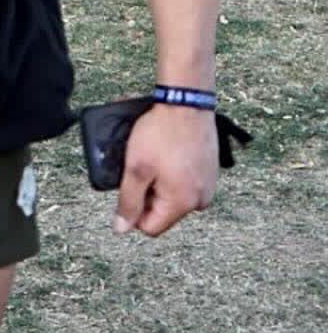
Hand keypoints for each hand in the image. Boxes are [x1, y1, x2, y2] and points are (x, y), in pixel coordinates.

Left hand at [113, 104, 217, 236]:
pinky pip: (185, 182)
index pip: (151, 227)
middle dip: (147, 193)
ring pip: (172, 196)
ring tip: (155, 158)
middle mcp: (201, 200)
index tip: (129, 185)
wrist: (186, 103)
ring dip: (159, 182)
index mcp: (183, 203)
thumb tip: (121, 229)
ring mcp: (208, 185)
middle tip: (141, 166)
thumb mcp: (136, 168)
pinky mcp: (210, 171)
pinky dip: (173, 173)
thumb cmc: (161, 134)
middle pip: (162, 212)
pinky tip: (168, 154)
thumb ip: (128, 201)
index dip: (133, 210)